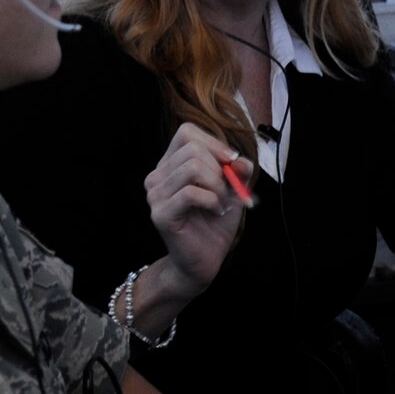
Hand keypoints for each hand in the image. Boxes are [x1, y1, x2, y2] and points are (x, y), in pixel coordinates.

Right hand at [143, 123, 251, 298]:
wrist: (204, 261)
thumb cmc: (214, 224)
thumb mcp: (233, 191)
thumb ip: (238, 172)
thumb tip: (239, 160)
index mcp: (170, 165)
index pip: (187, 133)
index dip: (213, 143)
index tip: (231, 163)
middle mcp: (157, 177)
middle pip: (193, 149)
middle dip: (219, 169)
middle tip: (225, 193)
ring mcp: (155, 195)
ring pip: (193, 168)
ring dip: (217, 187)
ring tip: (220, 204)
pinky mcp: (161, 213)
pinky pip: (191, 193)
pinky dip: (211, 200)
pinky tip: (214, 211)